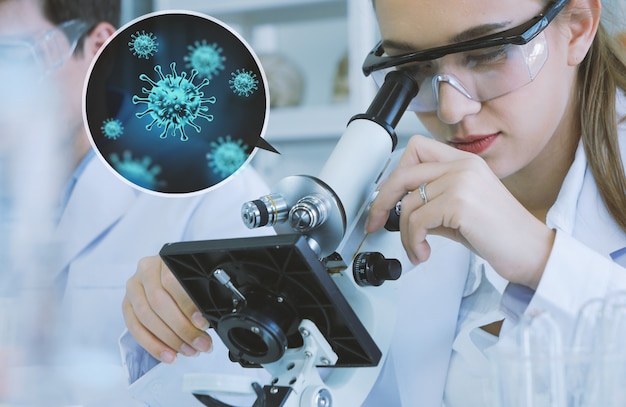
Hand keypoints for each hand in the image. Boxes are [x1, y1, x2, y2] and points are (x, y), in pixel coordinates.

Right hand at [122, 255, 212, 362]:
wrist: (164, 274)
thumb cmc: (182, 280)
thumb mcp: (193, 281)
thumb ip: (198, 297)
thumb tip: (206, 321)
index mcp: (165, 260)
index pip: (172, 282)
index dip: (187, 305)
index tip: (202, 323)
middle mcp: (145, 270)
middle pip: (159, 302)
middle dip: (182, 328)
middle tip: (200, 344)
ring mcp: (133, 287)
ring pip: (146, 316)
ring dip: (169, 340)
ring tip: (189, 351)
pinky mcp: (126, 304)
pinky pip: (135, 328)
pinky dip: (153, 345)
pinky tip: (169, 355)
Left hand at [365, 135, 554, 288]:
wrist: (533, 252)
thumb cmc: (501, 234)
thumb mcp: (462, 209)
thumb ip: (433, 201)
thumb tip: (400, 209)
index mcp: (465, 161)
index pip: (416, 150)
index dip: (395, 174)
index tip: (387, 197)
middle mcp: (463, 166)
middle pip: (403, 173)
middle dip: (382, 200)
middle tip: (375, 221)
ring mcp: (462, 182)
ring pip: (408, 203)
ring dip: (404, 233)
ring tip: (416, 249)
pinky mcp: (460, 204)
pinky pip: (417, 221)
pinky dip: (413, 242)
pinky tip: (423, 253)